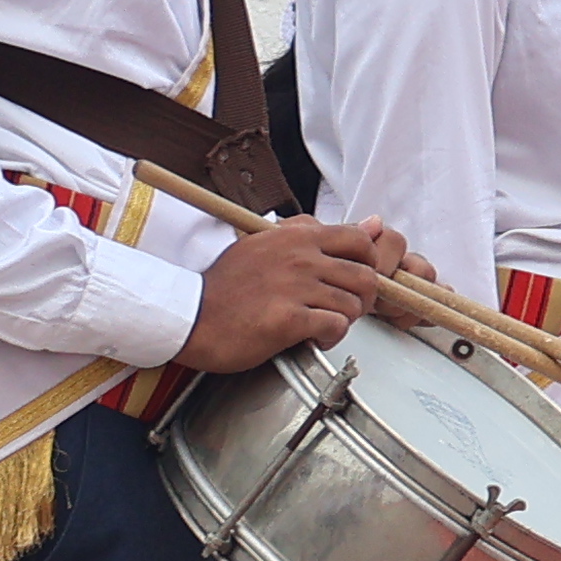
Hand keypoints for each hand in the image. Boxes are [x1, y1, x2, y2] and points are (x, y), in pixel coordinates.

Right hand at [182, 215, 394, 373]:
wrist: (188, 315)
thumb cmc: (227, 285)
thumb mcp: (267, 244)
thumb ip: (317, 234)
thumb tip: (372, 224)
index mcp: (296, 237)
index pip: (360, 240)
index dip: (367, 263)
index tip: (351, 277)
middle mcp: (299, 257)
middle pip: (365, 276)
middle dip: (361, 298)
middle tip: (341, 307)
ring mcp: (294, 287)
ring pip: (354, 304)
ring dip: (344, 319)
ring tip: (321, 323)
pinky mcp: (288, 318)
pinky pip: (336, 326)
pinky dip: (330, 336)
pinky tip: (311, 337)